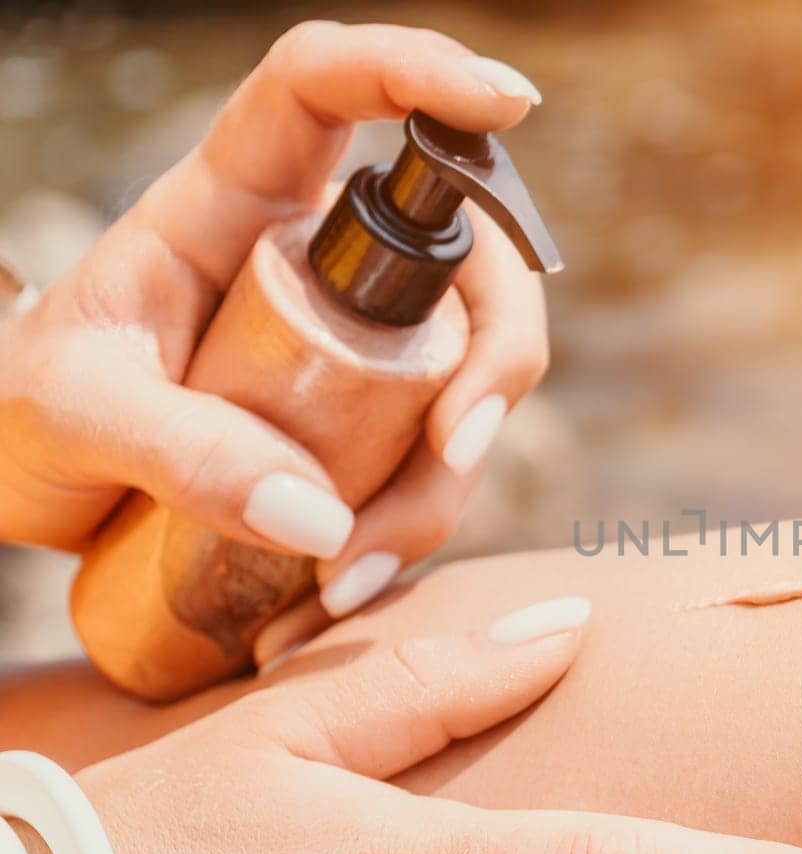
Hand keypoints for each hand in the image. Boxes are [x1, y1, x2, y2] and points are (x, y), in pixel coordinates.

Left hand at [0, 21, 548, 613]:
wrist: (24, 489)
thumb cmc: (23, 417)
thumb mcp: (71, 419)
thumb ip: (180, 453)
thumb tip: (323, 519)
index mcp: (230, 202)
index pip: (325, 91)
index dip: (421, 71)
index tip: (509, 102)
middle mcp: (317, 259)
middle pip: (463, 261)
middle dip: (494, 354)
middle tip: (457, 450)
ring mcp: (354, 341)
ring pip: (465, 379)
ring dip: (445, 482)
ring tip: (346, 578)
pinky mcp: (366, 420)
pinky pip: (436, 461)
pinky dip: (417, 527)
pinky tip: (345, 590)